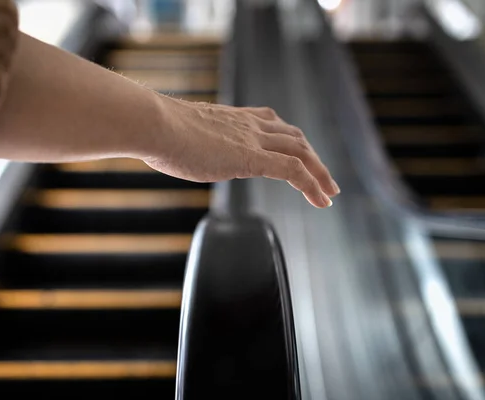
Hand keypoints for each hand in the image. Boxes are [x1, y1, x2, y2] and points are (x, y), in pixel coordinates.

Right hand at [142, 96, 339, 207]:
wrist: (155, 125)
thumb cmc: (159, 132)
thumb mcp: (183, 137)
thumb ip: (196, 146)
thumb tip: (189, 155)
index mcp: (235, 119)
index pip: (274, 125)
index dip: (290, 142)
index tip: (298, 156)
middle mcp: (249, 125)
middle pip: (295, 138)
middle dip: (313, 158)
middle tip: (324, 179)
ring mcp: (252, 140)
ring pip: (301, 152)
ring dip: (320, 173)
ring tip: (329, 192)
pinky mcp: (251, 157)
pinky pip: (292, 170)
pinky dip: (312, 184)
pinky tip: (320, 200)